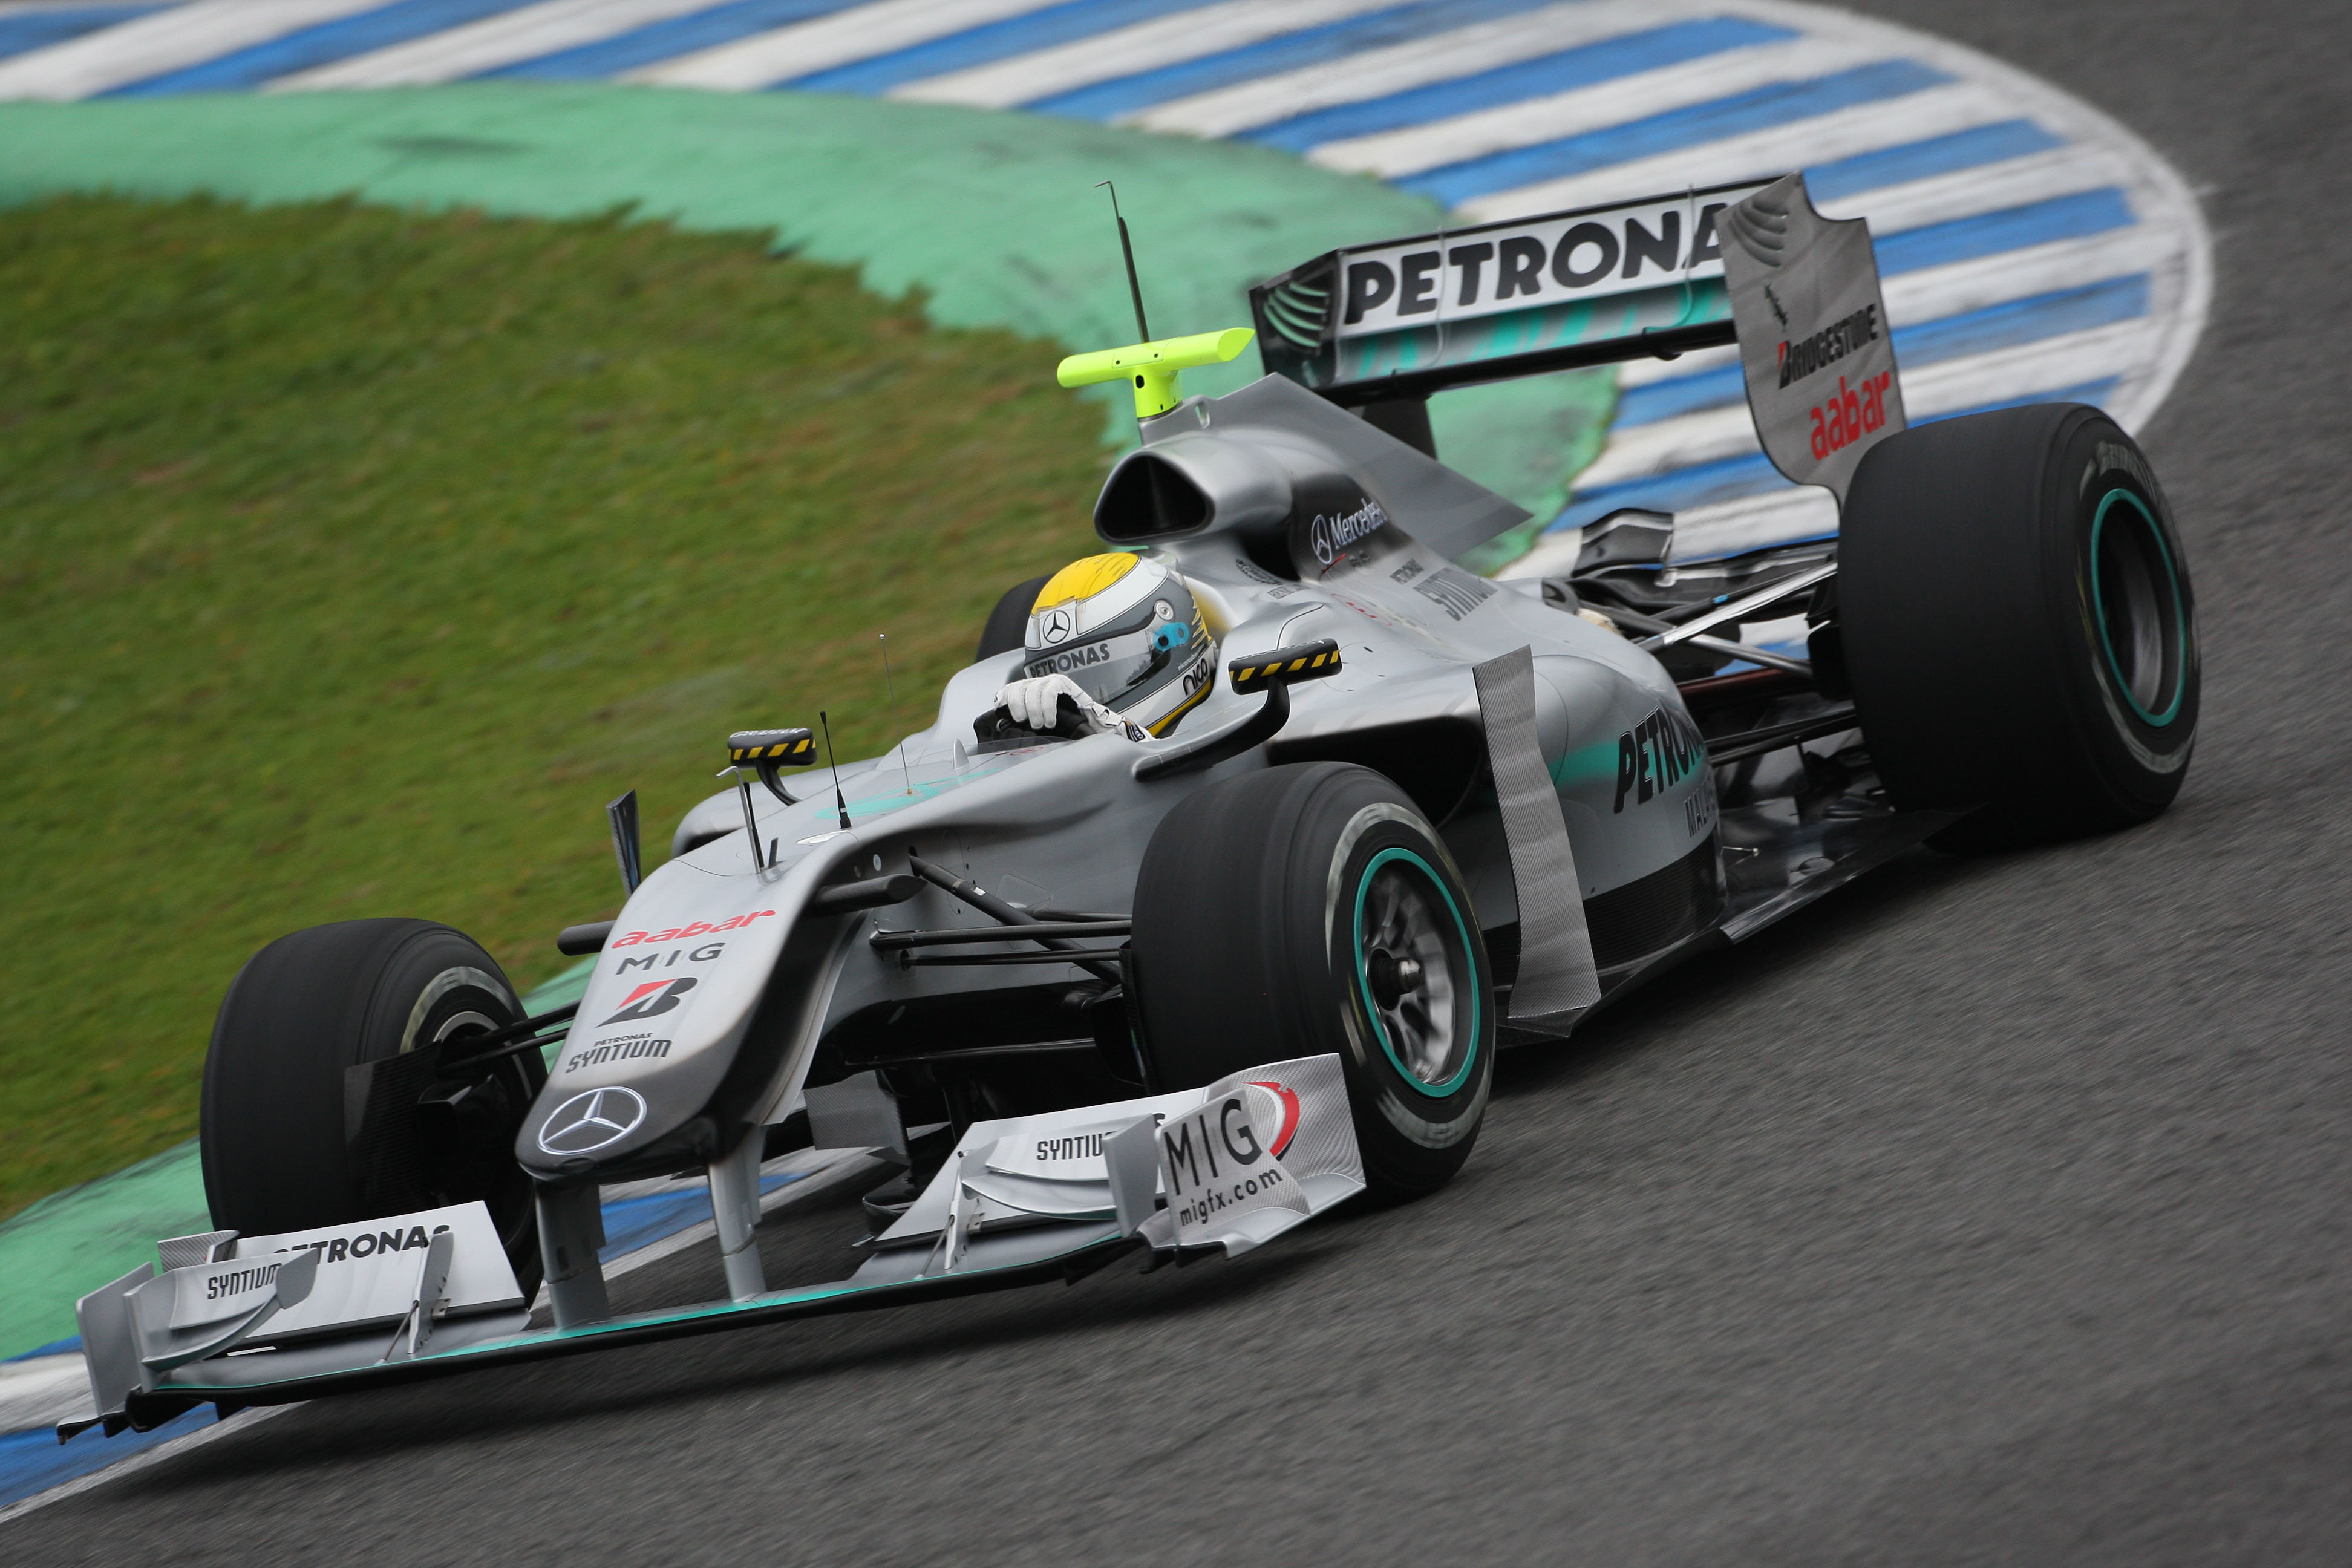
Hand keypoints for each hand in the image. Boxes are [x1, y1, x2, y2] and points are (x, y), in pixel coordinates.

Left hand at [994, 674, 1121, 734]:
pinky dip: (1047, 707)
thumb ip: (1022, 721)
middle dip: (1018, 706)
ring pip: (1032, 689)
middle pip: (1018, 687)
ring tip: (1041, 724)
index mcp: (1027, 692)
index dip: (1003, 698)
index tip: (1001, 710)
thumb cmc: (1062, 726)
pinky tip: (1050, 719)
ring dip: (1034, 709)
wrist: (1088, 725)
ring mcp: (1049, 681)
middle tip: (1024, 722)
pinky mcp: (1062, 683)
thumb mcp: (1037, 723)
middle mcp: (1036, 683)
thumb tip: (1002, 727)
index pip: (1009, 689)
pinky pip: (1049, 691)